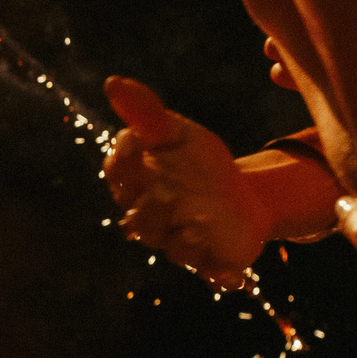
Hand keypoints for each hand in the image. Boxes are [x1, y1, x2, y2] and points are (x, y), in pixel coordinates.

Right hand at [104, 75, 264, 288]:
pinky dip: (221, 275)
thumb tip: (113, 82)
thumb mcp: (179, 135)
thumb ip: (147, 114)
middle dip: (152, 209)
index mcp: (139, 186)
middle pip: (140, 220)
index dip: (124, 161)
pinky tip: (233, 273)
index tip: (137, 140)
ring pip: (174, 248)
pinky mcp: (213, 261)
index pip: (118, 175)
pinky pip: (213, 273)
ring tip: (199, 225)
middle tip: (168, 193)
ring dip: (185, 240)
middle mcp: (153, 219)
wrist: (243, 196)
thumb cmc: (200, 164)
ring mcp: (183, 243)